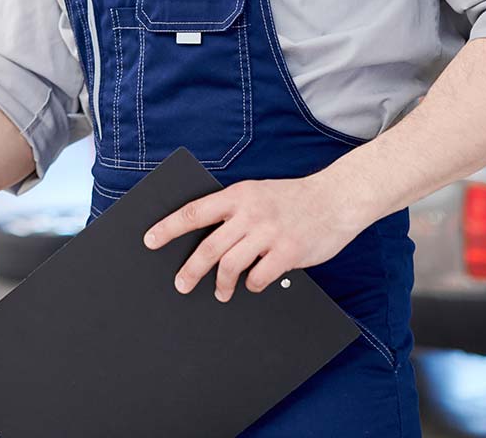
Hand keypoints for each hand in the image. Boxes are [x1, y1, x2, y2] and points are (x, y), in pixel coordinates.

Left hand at [142, 174, 366, 302]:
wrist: (336, 198)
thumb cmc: (292, 199)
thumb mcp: (257, 193)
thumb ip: (233, 212)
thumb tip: (203, 240)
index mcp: (237, 195)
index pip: (193, 212)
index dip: (168, 228)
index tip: (149, 240)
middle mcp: (250, 213)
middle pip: (208, 246)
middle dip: (190, 270)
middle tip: (181, 284)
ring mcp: (269, 233)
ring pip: (230, 265)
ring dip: (221, 284)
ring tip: (220, 292)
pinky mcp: (288, 252)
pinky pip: (258, 277)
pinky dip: (251, 285)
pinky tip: (252, 285)